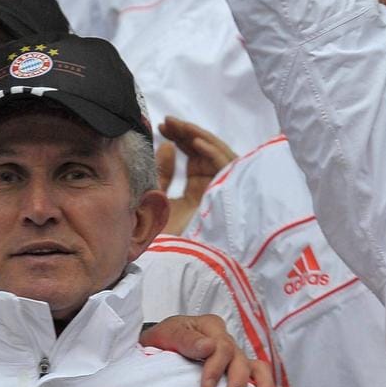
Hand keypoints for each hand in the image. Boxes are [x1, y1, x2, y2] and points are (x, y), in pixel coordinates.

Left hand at [140, 314, 276, 386]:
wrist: (158, 347)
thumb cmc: (164, 340)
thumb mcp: (167, 334)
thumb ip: (185, 339)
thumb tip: (209, 346)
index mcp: (210, 327)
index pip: (221, 345)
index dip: (216, 367)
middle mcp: (225, 340)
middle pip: (238, 357)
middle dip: (237, 380)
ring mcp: (234, 356)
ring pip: (255, 365)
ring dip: (260, 383)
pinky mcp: (236, 370)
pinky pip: (257, 374)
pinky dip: (264, 386)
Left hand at [156, 115, 236, 233]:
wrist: (170, 264)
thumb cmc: (164, 238)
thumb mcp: (158, 199)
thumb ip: (163, 174)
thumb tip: (168, 146)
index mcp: (198, 197)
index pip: (195, 161)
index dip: (182, 140)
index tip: (163, 127)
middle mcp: (213, 194)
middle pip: (208, 156)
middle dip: (188, 135)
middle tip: (167, 122)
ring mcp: (222, 196)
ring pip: (219, 157)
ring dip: (199, 138)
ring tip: (178, 126)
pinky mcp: (227, 198)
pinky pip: (227, 169)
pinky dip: (212, 153)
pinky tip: (194, 143)